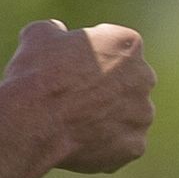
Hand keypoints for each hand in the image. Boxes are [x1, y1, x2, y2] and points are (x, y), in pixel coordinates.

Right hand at [0, 19, 155, 173]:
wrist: (33, 119)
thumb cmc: (38, 74)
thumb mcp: (38, 36)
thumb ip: (55, 30)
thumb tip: (56, 31)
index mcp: (128, 44)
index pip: (116, 50)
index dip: (91, 61)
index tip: (71, 71)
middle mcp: (144, 76)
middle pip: (128, 83)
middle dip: (107, 91)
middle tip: (76, 101)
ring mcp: (142, 114)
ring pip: (128, 116)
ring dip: (109, 119)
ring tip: (76, 125)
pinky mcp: (135, 146)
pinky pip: (124, 146)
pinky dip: (107, 148)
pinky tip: (82, 145)